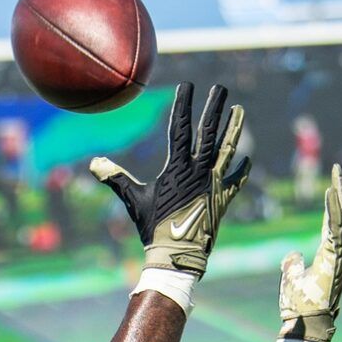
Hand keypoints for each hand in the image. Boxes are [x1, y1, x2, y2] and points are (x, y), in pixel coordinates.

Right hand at [89, 82, 250, 276]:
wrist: (178, 255)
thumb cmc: (153, 227)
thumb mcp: (134, 200)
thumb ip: (116, 178)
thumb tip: (93, 163)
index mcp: (178, 167)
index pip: (181, 128)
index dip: (184, 105)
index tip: (188, 86)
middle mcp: (199, 171)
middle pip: (209, 132)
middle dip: (215, 108)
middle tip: (221, 88)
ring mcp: (213, 184)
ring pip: (227, 150)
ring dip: (234, 129)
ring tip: (239, 110)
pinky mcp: (223, 199)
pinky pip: (236, 180)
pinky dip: (241, 169)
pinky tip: (247, 158)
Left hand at [276, 164, 341, 341]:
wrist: (303, 324)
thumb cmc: (298, 305)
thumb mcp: (292, 278)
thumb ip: (293, 264)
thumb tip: (293, 254)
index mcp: (330, 253)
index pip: (335, 220)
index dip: (335, 200)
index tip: (336, 180)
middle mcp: (339, 251)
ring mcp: (340, 254)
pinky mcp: (335, 258)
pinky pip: (336, 228)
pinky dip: (333, 210)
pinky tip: (331, 192)